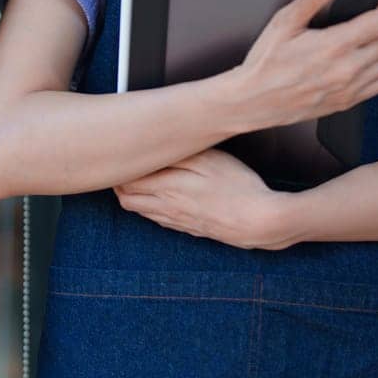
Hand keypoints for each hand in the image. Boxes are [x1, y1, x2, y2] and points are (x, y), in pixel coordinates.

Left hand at [113, 148, 292, 250]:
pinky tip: (162, 197)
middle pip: (127, 198)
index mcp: (168, 186)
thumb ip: (178, 154)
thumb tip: (153, 149)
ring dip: (133, 196)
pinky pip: (157, 220)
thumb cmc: (237, 186)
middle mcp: (166, 206)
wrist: (257, 222)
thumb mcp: (210, 160)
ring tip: (140, 179)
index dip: (121, 167)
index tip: (124, 153)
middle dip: (121, 182)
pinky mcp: (188, 228)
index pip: (127, 181)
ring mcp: (176, 220)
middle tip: (127, 165)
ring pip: (139, 211)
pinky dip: (150, 208)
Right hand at [232, 0, 377, 131]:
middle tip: (370, 21)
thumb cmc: (266, 62)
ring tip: (366, 42)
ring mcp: (350, 88)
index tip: (374, 5)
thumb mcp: (284, 22)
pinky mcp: (348, 102)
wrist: (253, 101)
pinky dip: (377, 72)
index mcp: (334, 45)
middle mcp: (347, 69)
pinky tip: (361, 63)